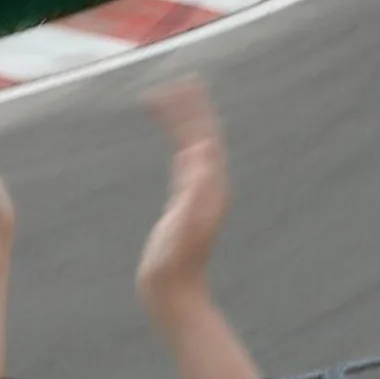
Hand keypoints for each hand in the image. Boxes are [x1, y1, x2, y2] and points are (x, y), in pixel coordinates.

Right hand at [135, 78, 228, 307]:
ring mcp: (200, 197)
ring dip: (184, 124)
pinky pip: (186, 166)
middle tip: (177, 81)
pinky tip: (176, 146)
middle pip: (202, 138)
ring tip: (169, 102)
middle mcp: (210, 189)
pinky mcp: (187, 206)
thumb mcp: (183, 225)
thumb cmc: (175, 265)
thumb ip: (195, 190)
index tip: (183, 83)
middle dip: (190, 109)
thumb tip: (203, 153)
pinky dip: (179, 147)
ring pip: (194, 149)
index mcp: (210, 188)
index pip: (205, 137)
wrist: (176, 297)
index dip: (195, 110)